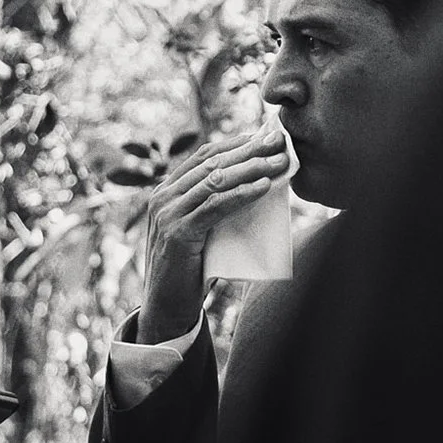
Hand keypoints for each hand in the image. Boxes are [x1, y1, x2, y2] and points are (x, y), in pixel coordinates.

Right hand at [139, 124, 288, 342]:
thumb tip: (258, 184)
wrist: (167, 308)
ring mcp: (167, 214)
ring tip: (280, 162)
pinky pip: (215, 207)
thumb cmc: (190, 270)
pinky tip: (263, 187)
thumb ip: (215, 208)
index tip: (265, 135)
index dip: (237, 142)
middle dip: (249, 150)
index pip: (205, 156)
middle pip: (212, 163)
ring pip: (215, 181)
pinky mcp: (178, 234)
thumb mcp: (201, 230)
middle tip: (280, 142)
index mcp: (166, 191)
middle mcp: (162, 197)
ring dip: (252, 168)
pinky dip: (242, 194)